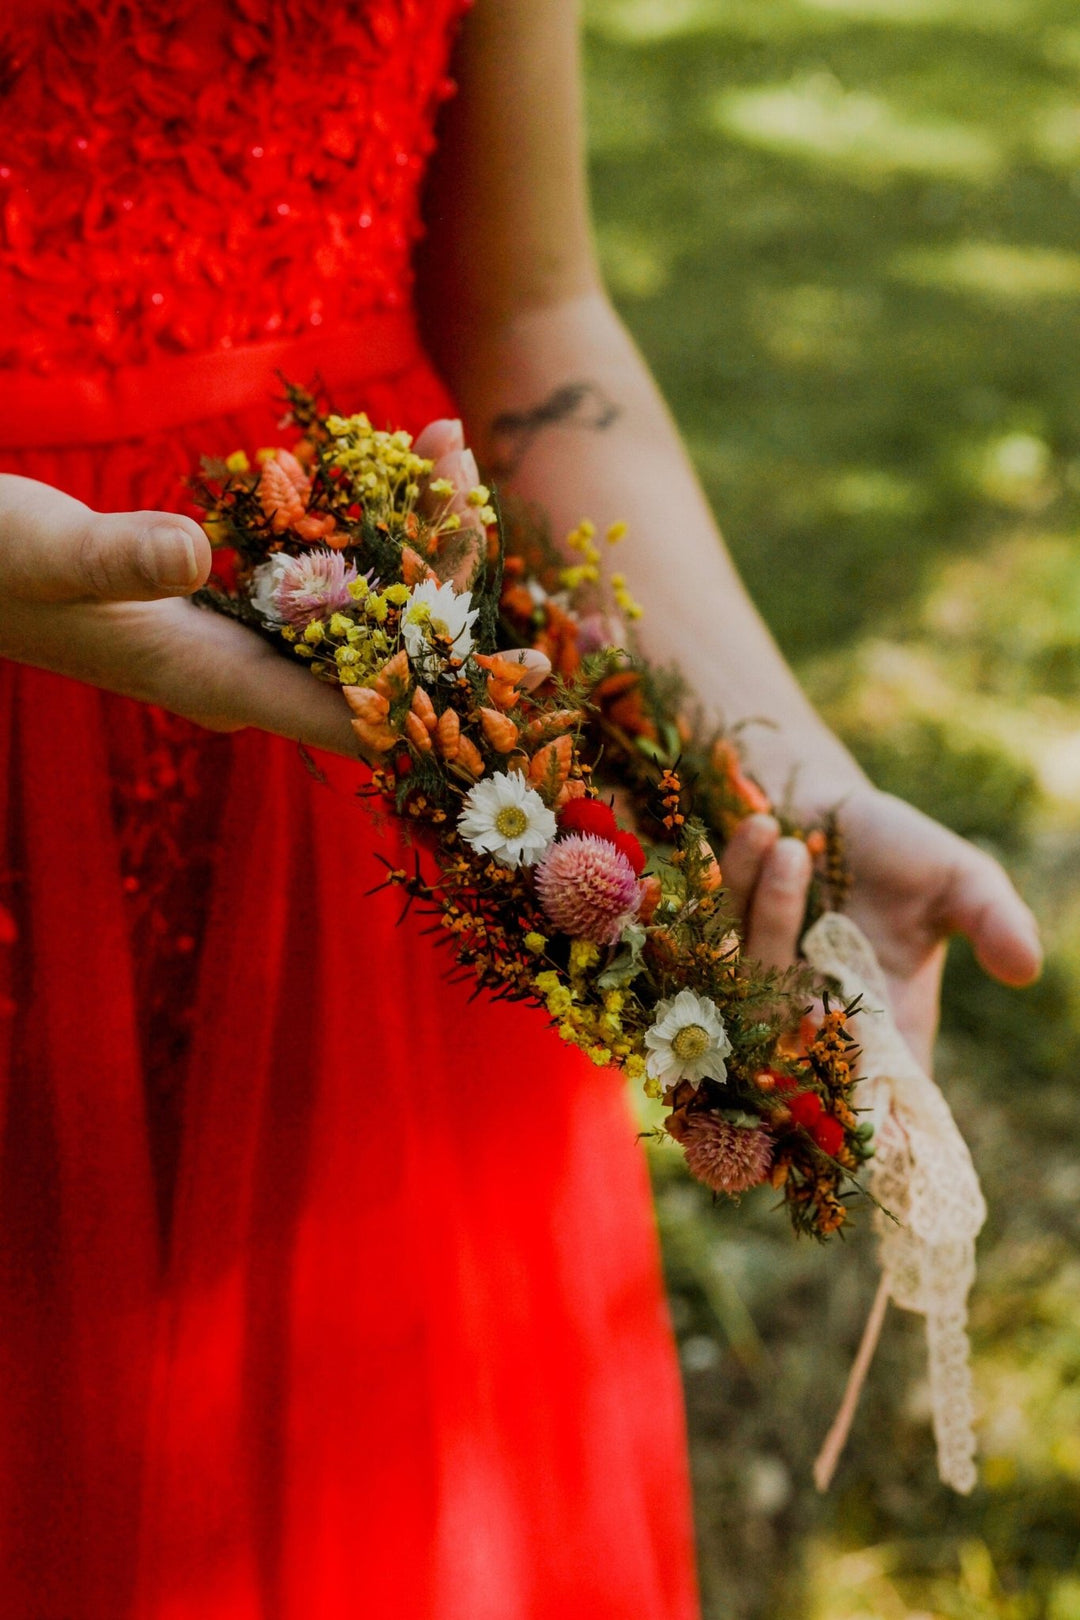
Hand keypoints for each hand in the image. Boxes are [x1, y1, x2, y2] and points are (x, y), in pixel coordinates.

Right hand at [0, 430, 478, 754]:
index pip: (358, 708)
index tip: (523, 669)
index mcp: (221, 684)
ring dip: (411, 527)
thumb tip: (193, 554)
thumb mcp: (48, 555)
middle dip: (441, 571)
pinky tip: (395, 455)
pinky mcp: (235, 596)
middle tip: (475, 475)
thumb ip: (118, 559)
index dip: (446, 694)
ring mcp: (247, 635)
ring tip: (448, 440)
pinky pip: (326, 564)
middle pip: (380, 644)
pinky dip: (365, 512)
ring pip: (362, 597)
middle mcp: (251, 671)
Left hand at [720, 793, 1041, 1072]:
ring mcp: (760, 981)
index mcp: (884, 1019)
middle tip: (823, 933)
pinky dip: (735, 875)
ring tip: (794, 846)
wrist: (827, 803)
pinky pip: (713, 926)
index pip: (879, 1084)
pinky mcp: (716, 942)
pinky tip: (762, 829)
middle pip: (798, 1040)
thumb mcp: (961, 879)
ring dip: (773, 905)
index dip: (865, 1090)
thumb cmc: (901, 851)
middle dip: (802, 990)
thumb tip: (1026, 967)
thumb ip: (993, 920)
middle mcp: (816, 1014)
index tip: (860, 1050)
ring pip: (751, 973)